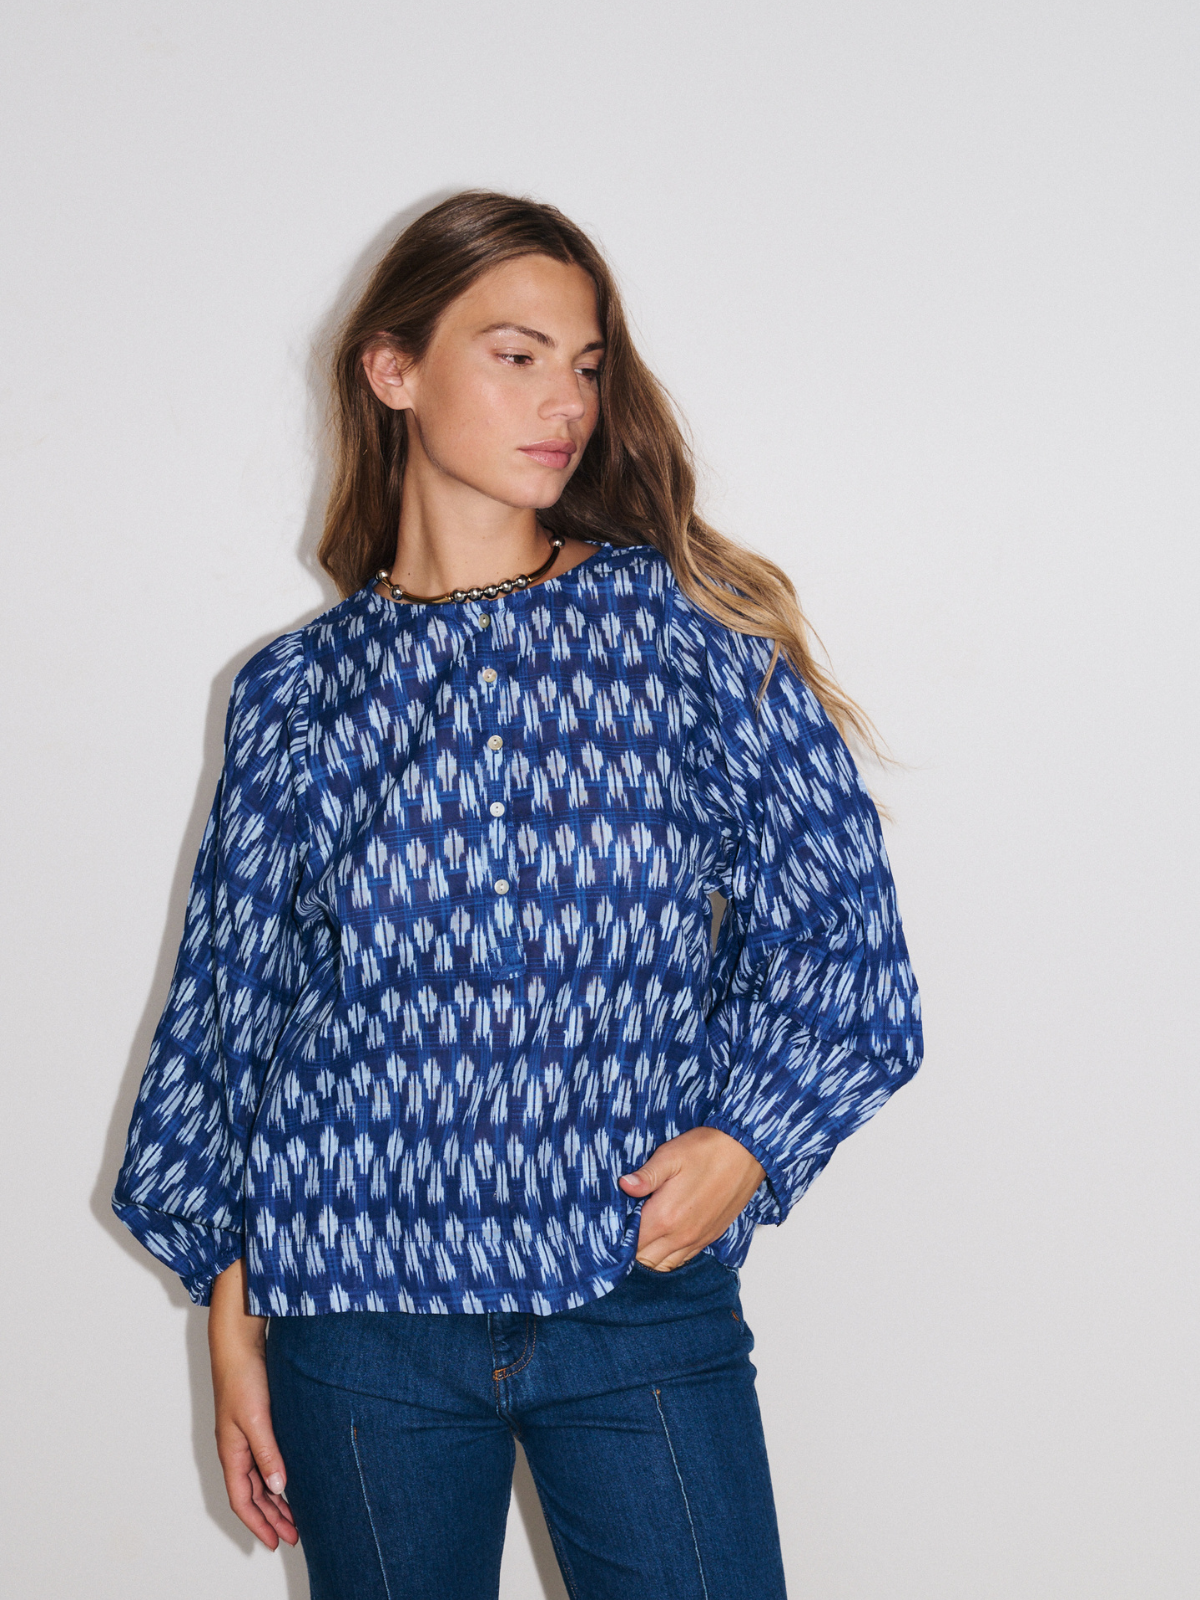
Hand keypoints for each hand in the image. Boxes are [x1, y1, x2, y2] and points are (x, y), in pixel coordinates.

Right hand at [208, 1259, 298, 1550]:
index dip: (259, 1523)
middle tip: (294, 1535)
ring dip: (277, 1499)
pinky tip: (294, 1478)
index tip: (276, 1542)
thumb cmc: (243, 1376)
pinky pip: (267, 1460)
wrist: (240, 1340)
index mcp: (231, 1451)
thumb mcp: (256, 1418)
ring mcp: (246, 1434)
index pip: (243, 1500)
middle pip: (253, 1494)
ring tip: (298, 1515)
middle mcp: (237, 1448)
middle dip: (272, 1517)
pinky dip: (279, 1475)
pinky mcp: (259, 1420)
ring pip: (261, 1479)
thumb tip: (279, 1488)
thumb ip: (267, 1453)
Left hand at [617, 1126, 765, 1271]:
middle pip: (643, 1259)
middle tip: (620, 1230)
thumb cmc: (707, 1150)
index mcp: (665, 1216)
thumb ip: (645, 1176)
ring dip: (648, 1255)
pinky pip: (682, 1259)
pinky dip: (668, 1256)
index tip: (607, 1227)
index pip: (630, 1244)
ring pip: (663, 1264)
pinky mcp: (710, 1237)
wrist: (748, 1152)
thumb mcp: (670, 1155)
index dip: (616, 1239)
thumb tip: (623, 1186)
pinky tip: (662, 1239)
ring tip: (639, 1236)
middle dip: (629, 1249)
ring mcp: (697, 1239)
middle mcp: (681, 1235)